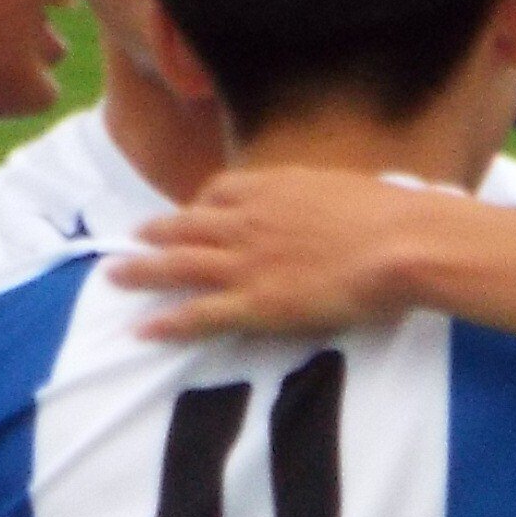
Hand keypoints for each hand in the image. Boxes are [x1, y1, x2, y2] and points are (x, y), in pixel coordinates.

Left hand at [113, 168, 438, 342]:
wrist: (402, 242)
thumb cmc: (393, 216)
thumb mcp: (350, 189)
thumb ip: (324, 196)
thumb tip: (334, 202)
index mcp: (273, 186)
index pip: (220, 190)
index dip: (200, 204)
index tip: (192, 212)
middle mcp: (249, 220)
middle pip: (186, 223)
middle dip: (154, 232)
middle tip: (129, 238)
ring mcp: (246, 262)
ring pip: (178, 264)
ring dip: (141, 270)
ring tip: (113, 276)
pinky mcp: (255, 303)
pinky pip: (198, 313)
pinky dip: (166, 322)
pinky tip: (142, 329)